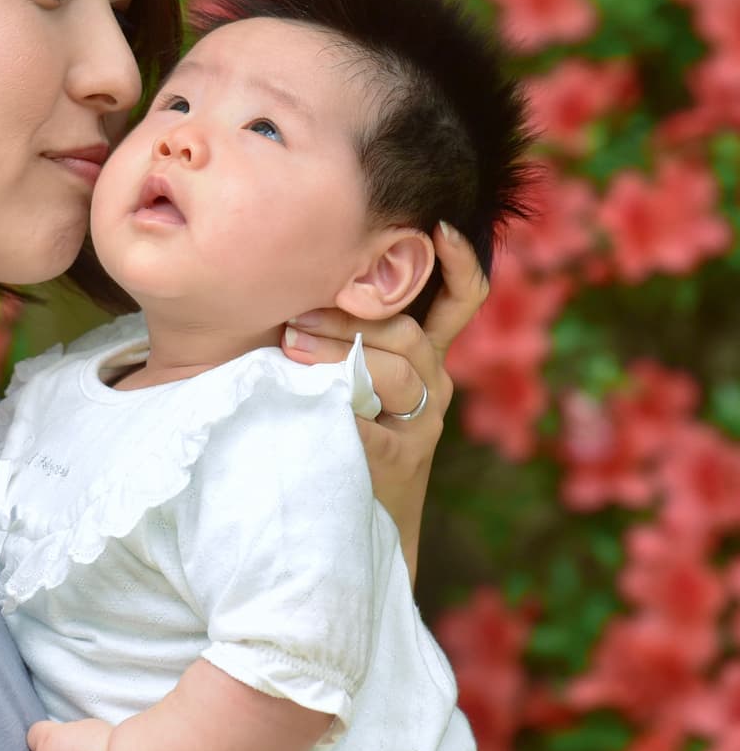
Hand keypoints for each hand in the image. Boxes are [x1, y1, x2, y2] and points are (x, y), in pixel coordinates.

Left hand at [281, 222, 488, 567]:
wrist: (356, 523)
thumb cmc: (331, 428)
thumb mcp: (340, 370)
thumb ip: (335, 329)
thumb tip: (290, 277)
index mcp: (424, 354)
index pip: (460, 300)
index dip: (461, 262)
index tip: (439, 226)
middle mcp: (432, 382)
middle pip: (406, 333)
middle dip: (347, 318)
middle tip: (292, 319)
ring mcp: (421, 422)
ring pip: (395, 372)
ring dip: (339, 355)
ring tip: (290, 351)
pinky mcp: (400, 460)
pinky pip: (374, 429)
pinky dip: (343, 414)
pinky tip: (317, 407)